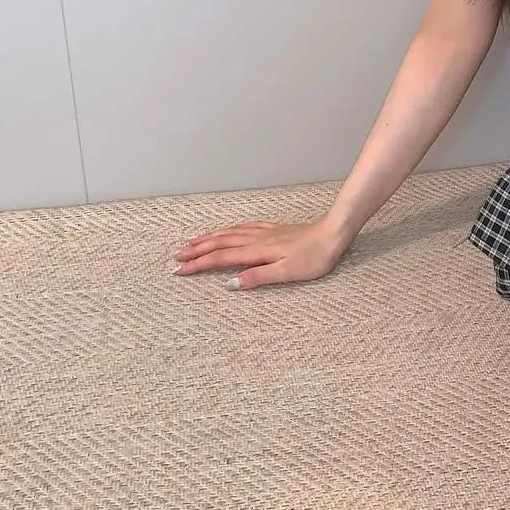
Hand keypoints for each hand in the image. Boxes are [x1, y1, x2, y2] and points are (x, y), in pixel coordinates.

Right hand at [171, 217, 355, 289]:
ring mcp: (265, 232)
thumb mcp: (285, 273)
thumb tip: (229, 284)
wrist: (333, 234)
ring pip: (230, 233)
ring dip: (209, 237)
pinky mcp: (275, 229)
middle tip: (175, 255)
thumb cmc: (313, 258)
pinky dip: (231, 228)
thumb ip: (256, 277)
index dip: (198, 264)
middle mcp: (257, 239)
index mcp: (256, 251)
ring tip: (192, 241)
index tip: (178, 270)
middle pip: (220, 243)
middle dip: (196, 250)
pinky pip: (245, 226)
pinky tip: (229, 229)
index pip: (220, 258)